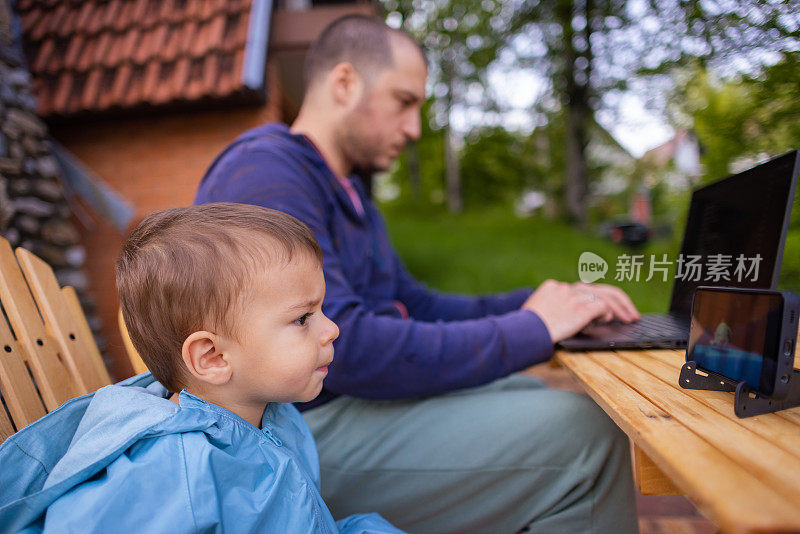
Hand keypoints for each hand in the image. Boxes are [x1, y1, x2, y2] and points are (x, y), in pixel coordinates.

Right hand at [520, 280, 639, 343]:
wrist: (526, 332)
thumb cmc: (528, 330)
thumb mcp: (538, 314)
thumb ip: (554, 310)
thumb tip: (571, 320)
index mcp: (554, 287)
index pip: (582, 289)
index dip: (596, 299)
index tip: (605, 308)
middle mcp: (566, 288)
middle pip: (598, 288)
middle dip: (619, 301)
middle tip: (630, 312)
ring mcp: (574, 297)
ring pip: (605, 296)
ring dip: (620, 308)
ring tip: (630, 318)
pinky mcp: (582, 308)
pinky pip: (603, 307)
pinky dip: (607, 314)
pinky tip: (609, 321)